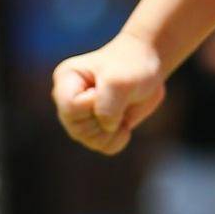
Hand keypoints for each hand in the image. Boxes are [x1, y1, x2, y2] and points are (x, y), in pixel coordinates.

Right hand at [52, 34, 165, 154]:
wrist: (149, 66)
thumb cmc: (132, 66)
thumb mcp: (120, 80)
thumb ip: (108, 105)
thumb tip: (106, 126)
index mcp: (65, 78)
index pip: (70, 108)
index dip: (92, 105)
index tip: (107, 87)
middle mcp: (67, 99)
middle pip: (78, 129)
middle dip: (103, 120)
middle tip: (118, 101)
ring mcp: (80, 116)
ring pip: (90, 141)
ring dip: (112, 130)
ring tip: (121, 110)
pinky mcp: (95, 128)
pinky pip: (103, 147)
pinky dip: (117, 138)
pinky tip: (123, 122)